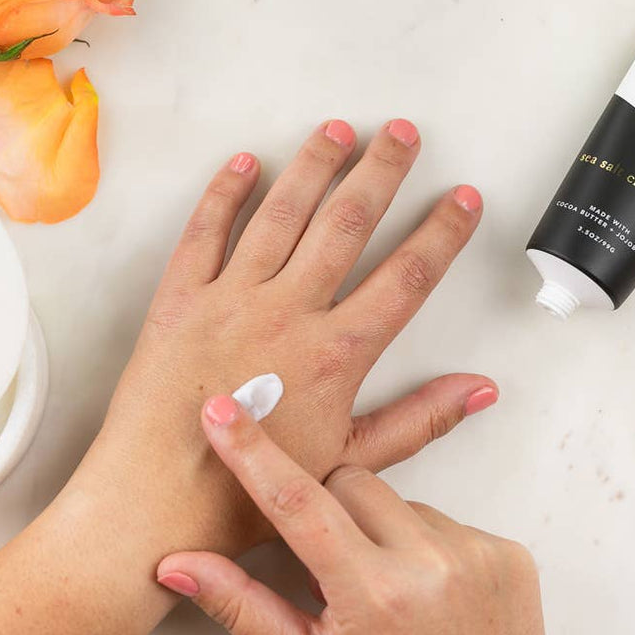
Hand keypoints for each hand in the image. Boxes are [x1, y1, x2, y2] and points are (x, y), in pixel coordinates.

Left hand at [89, 119, 496, 553]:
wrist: (154, 505)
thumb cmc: (252, 495)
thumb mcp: (348, 466)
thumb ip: (419, 421)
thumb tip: (481, 390)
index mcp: (335, 354)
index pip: (405, 277)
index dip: (441, 233)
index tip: (462, 198)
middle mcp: (286, 312)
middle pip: (346, 223)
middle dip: (380, 171)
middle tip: (402, 132)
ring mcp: (230, 299)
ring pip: (280, 213)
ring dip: (313, 165)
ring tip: (337, 129)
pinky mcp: (180, 299)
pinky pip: (205, 231)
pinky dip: (224, 193)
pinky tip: (244, 162)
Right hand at [156, 395, 547, 634]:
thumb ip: (242, 608)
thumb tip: (178, 565)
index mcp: (374, 597)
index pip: (298, 503)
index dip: (253, 453)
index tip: (223, 411)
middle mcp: (432, 567)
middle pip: (351, 483)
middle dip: (331, 511)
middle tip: (337, 567)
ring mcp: (478, 555)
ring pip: (400, 499)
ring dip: (384, 532)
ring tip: (393, 591)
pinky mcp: (509, 552)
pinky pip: (448, 518)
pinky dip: (429, 545)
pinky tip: (432, 592)